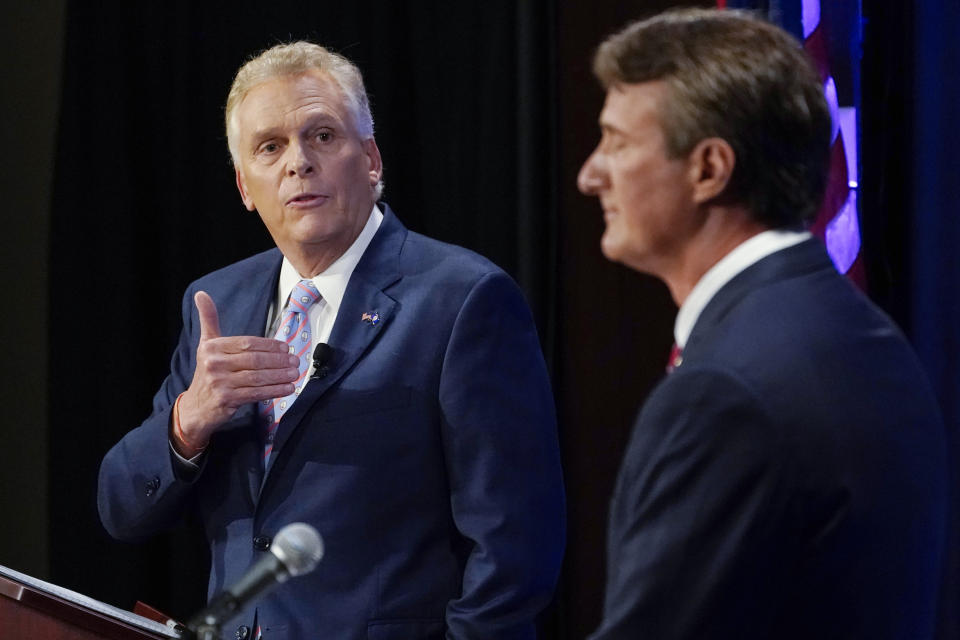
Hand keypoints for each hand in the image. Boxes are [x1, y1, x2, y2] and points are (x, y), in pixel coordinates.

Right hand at [175, 291, 299, 450]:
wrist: (196, 407)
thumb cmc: (208, 373)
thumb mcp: (206, 345)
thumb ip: (208, 320)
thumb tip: (202, 293)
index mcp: (212, 347)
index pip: (247, 343)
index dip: (269, 345)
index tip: (286, 347)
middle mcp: (214, 363)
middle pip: (255, 360)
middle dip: (278, 360)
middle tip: (296, 360)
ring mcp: (220, 383)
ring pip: (257, 377)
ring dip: (280, 375)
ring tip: (295, 373)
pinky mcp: (227, 400)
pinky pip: (256, 393)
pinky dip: (274, 390)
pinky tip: (288, 388)